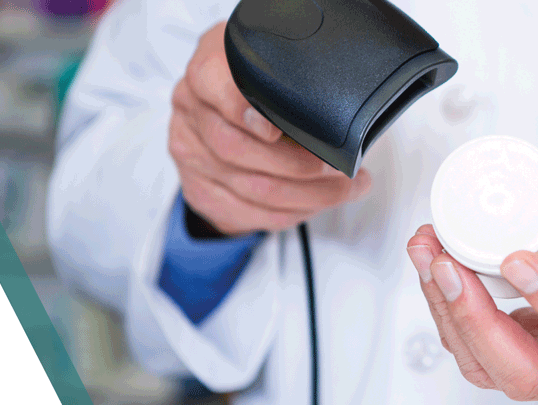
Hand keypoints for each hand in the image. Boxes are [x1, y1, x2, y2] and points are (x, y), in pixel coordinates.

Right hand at [168, 22, 371, 235]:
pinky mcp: (200, 190)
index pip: (211, 83)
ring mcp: (192, 154)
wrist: (223, 109)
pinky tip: (316, 202)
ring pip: (251, 188)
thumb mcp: (271, 58)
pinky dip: (292, 212)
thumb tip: (331, 96)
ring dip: (309, 194)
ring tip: (345, 187)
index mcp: (208, 71)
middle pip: (237, 149)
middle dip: (300, 165)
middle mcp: (192, 111)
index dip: (241, 108)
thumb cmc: (257, 85)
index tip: (274, 128)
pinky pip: (249, 212)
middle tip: (339, 166)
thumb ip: (287, 69)